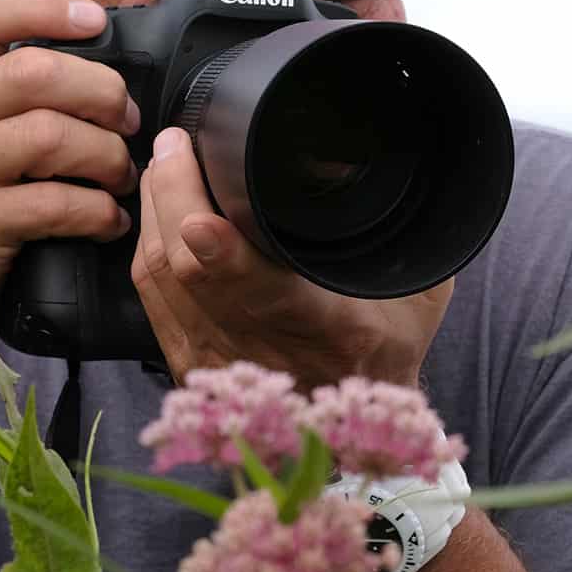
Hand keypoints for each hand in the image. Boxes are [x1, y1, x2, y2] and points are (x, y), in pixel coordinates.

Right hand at [0, 0, 141, 372]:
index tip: (96, 22)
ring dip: (109, 156)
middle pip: (38, 73)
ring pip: (55, 136)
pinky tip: (109, 221)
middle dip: (103, 94)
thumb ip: (8, 93)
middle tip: (128, 122)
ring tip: (120, 177)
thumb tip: (100, 61)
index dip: (46, 7)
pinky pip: (59, 203)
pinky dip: (100, 212)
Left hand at [131, 126, 451, 391]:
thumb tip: (387, 166)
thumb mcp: (421, 294)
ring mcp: (218, 363)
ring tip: (168, 162)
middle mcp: (264, 351)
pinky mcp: (188, 365)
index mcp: (329, 331)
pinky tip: (158, 212)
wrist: (358, 429)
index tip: (201, 219)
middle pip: (191, 270)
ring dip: (155, 211)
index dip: (224, 255)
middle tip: (180, 143)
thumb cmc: (390, 350)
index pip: (265, 292)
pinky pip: (150, 296)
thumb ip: (407, 236)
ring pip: (161, 276)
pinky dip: (150, 244)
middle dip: (173, 194)